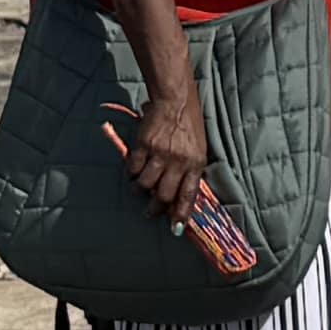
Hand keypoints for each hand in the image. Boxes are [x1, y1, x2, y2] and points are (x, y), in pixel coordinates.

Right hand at [116, 89, 215, 220]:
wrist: (176, 100)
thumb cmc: (189, 125)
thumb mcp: (198, 148)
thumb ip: (191, 170)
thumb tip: (179, 195)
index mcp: (196, 163)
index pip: (188, 195)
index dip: (181, 214)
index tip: (175, 228)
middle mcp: (179, 161)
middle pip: (164, 195)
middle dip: (156, 208)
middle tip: (150, 212)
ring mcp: (160, 154)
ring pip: (145, 185)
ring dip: (140, 191)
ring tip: (139, 190)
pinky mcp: (144, 145)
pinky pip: (133, 168)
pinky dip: (132, 174)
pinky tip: (133, 173)